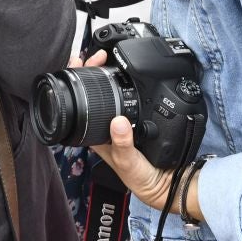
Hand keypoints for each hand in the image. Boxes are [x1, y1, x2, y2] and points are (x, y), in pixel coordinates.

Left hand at [73, 49, 175, 212]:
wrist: (164, 185)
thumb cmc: (140, 178)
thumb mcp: (128, 162)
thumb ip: (123, 144)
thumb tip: (118, 122)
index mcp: (97, 134)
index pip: (81, 103)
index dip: (78, 82)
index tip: (80, 62)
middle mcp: (105, 126)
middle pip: (93, 93)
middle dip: (92, 71)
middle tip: (99, 55)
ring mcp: (120, 122)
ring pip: (109, 94)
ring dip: (108, 76)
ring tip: (107, 59)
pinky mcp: (137, 120)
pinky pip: (129, 99)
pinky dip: (126, 85)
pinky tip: (127, 75)